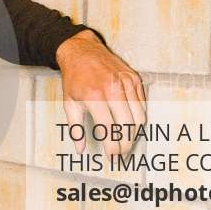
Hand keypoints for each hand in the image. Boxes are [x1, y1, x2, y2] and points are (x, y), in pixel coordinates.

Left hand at [55, 30, 146, 157]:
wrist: (82, 51)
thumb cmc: (74, 78)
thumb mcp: (69, 103)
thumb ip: (75, 128)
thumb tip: (79, 149)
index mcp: (94, 97)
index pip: (109, 130)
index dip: (112, 148)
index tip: (111, 158)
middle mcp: (113, 89)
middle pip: (127, 126)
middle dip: (125, 145)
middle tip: (121, 154)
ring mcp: (126, 83)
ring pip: (139, 117)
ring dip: (134, 134)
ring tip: (126, 142)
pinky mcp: (134, 78)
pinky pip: (142, 104)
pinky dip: (138, 117)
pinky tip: (130, 125)